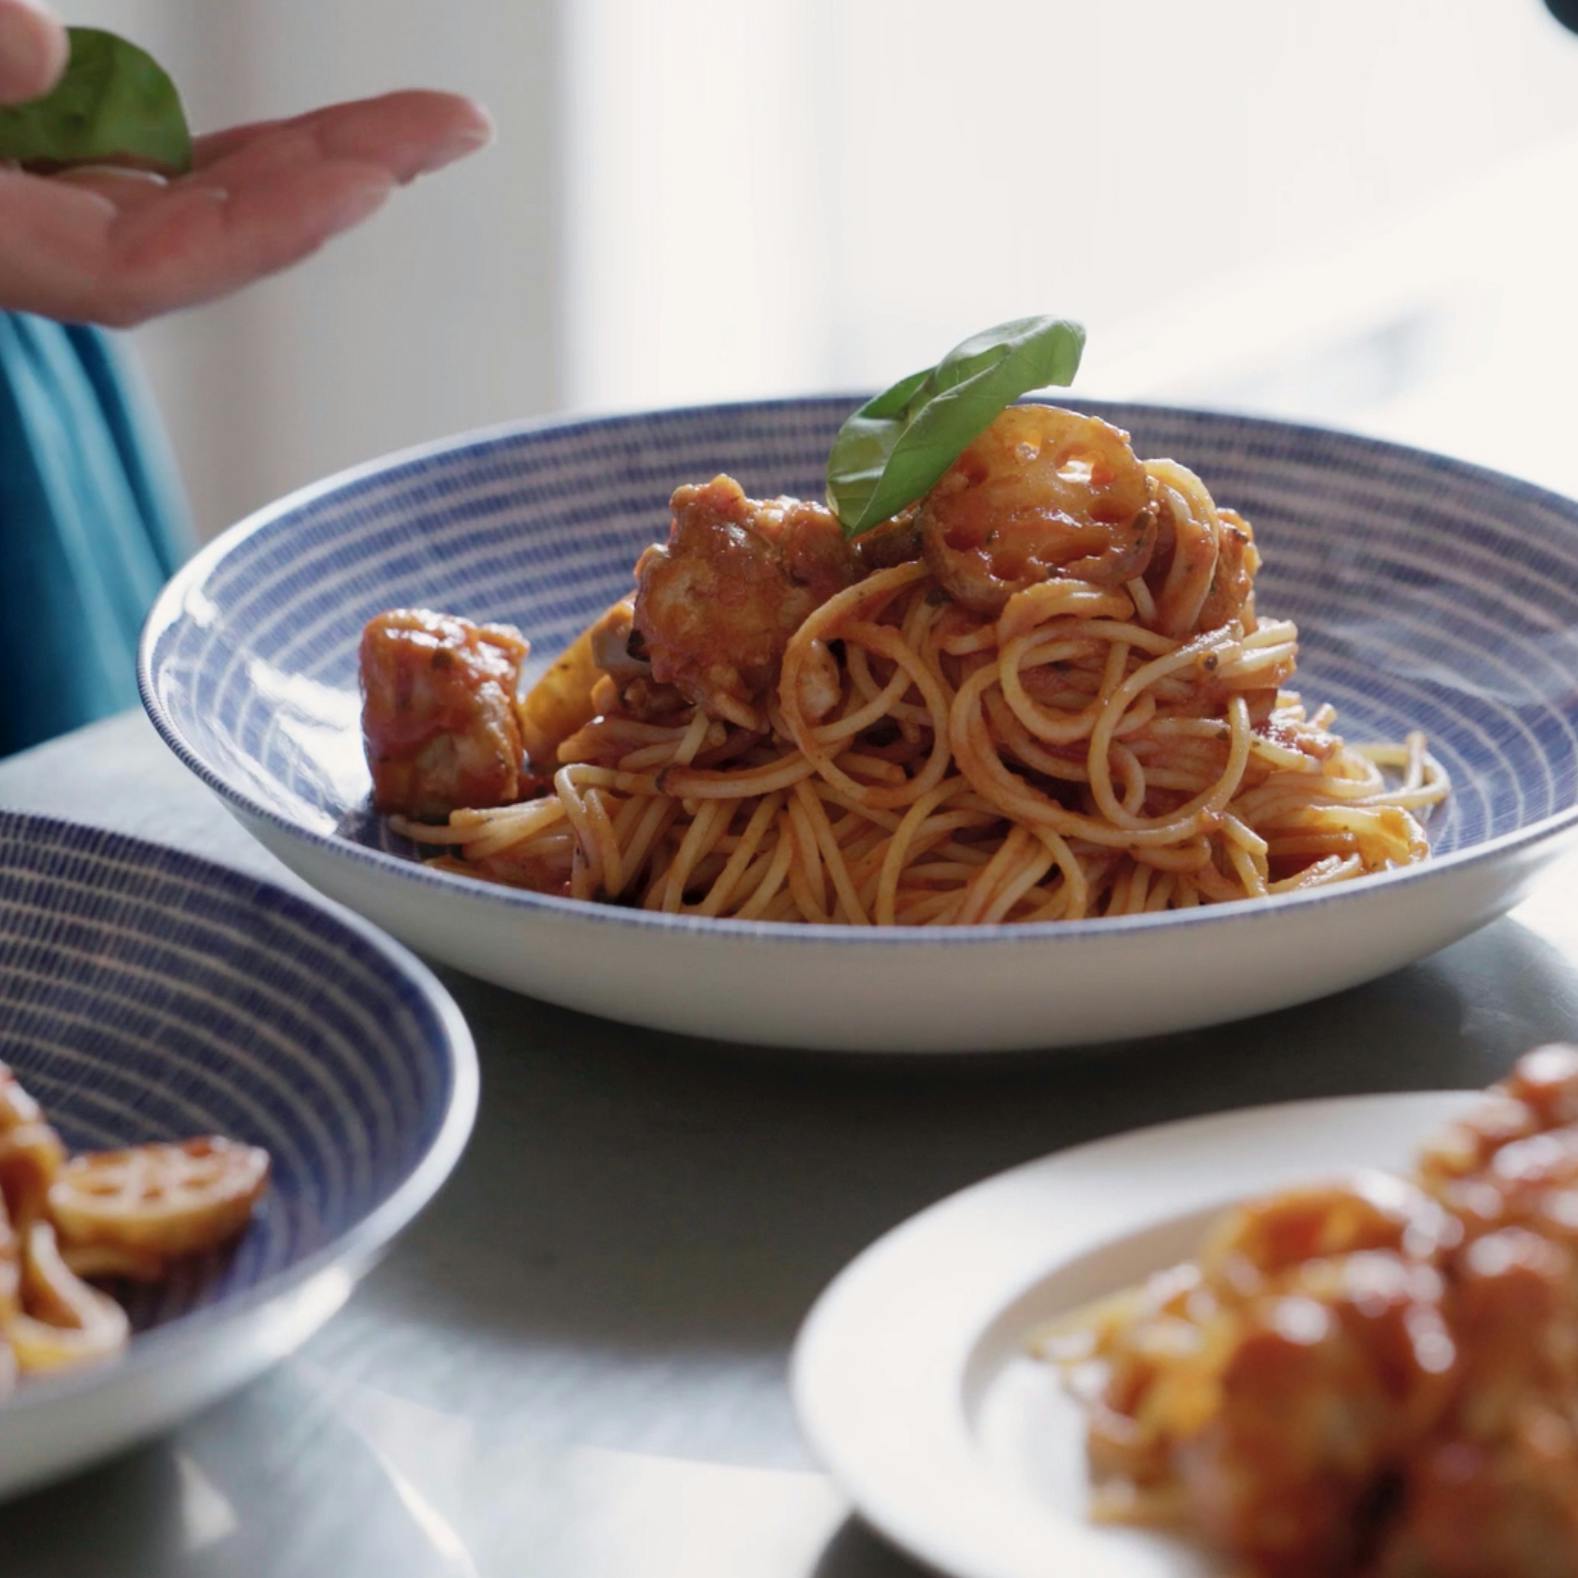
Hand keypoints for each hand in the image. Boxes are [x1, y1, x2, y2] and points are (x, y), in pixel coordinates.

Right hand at [0, 0, 491, 325]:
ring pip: (205, 198)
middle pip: (213, 234)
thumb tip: (44, 45)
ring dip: (322, 160)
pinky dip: (254, 155)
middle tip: (462, 125)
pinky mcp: (43, 177)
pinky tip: (334, 140)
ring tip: (435, 124)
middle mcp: (25, 245)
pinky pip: (167, 171)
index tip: (372, 183)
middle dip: (342, 174)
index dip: (264, 231)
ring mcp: (39, 211)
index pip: (143, 270)